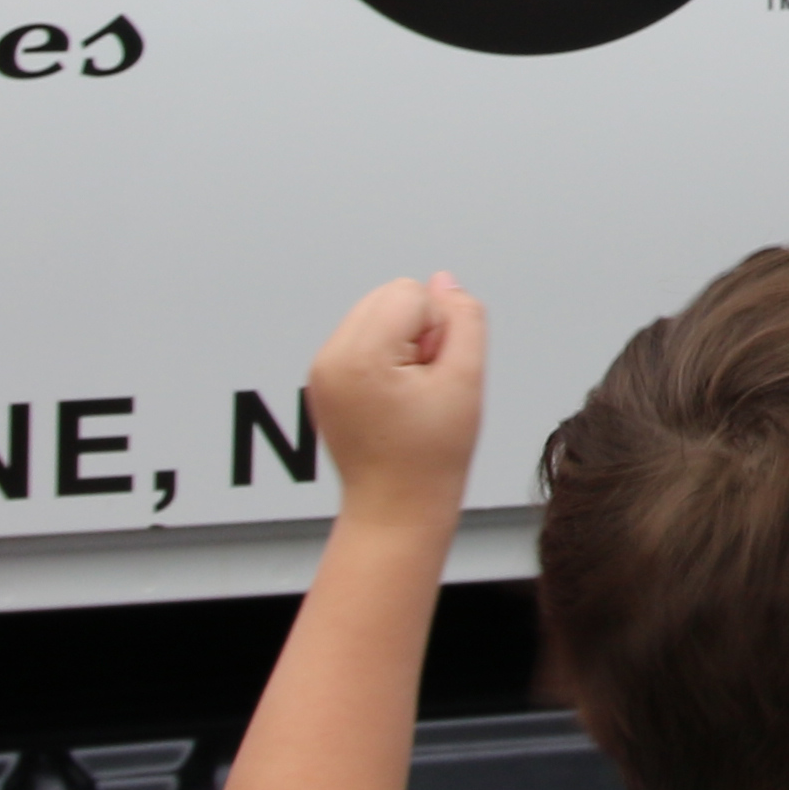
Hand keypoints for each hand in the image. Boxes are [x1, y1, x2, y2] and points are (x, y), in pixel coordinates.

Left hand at [305, 275, 484, 521]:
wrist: (397, 507)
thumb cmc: (428, 460)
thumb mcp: (466, 380)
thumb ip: (464, 319)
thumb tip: (445, 282)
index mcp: (359, 356)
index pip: (414, 293)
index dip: (441, 329)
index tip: (438, 373)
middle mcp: (330, 358)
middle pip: (390, 296)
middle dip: (419, 331)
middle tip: (426, 384)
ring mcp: (321, 370)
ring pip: (377, 314)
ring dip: (403, 343)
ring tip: (411, 393)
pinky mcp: (323, 381)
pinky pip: (363, 339)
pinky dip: (385, 358)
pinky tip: (395, 398)